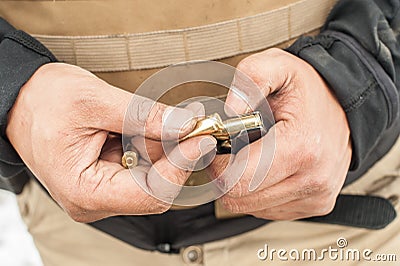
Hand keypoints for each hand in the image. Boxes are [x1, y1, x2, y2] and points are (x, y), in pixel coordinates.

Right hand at [6, 63, 215, 221]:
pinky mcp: (107, 178)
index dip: (181, 166)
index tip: (201, 138)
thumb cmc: (43, 101)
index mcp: (85, 191)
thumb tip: (185, 124)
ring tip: (175, 119)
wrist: (21, 100)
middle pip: (156, 187)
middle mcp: (95, 200)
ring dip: (168, 147)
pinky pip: (142, 167)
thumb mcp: (95, 101)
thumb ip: (144, 116)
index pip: (150, 193)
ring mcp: (102, 191)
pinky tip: (157, 126)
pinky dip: (154, 146)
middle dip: (178, 154)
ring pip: (153, 176)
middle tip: (195, 123)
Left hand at [210, 48, 351, 219]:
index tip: (218, 146)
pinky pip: (266, 210)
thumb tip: (229, 110)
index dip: (216, 164)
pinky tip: (266, 169)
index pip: (236, 180)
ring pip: (250, 208)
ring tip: (251, 156)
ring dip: (241, 185)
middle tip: (231, 150)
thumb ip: (250, 78)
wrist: (346, 105)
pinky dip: (257, 192)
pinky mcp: (315, 205)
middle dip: (225, 175)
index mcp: (301, 147)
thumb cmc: (310, 90)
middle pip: (239, 199)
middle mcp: (312, 179)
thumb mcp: (279, 65)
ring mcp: (315, 196)